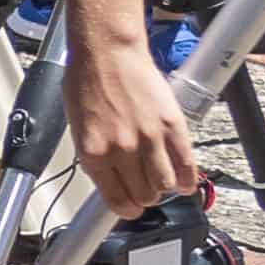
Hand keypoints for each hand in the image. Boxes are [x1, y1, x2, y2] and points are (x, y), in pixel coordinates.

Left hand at [65, 30, 202, 219]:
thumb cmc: (87, 84)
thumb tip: (109, 181)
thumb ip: (95, 157)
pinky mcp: (172, 126)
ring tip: (160, 180)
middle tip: (144, 189)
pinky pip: (186, 164)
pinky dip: (187, 178)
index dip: (124, 209)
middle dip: (144, 197)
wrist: (107, 54)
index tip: (128, 208)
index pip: (115, 201)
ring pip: (165, 186)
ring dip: (164, 188)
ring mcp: (149, 139)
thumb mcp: (78, 129)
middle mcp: (121, 151)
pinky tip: (183, 181)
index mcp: (93, 154)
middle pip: (143, 197)